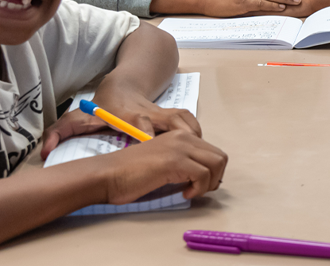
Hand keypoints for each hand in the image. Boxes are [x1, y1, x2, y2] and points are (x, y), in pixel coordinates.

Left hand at [41, 88, 201, 159]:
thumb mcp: (77, 116)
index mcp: (128, 114)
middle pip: (174, 120)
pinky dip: (199, 138)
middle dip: (183, 139)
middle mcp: (151, 112)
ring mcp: (165, 113)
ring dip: (195, 140)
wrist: (126, 82)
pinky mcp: (175, 116)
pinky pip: (193, 124)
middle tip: (188, 162)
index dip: (146, 132)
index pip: (141, 122)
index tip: (148, 144)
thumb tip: (46, 151)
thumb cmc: (104, 105)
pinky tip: (197, 155)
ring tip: (197, 162)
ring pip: (188, 121)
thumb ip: (60, 132)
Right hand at [96, 130, 227, 201]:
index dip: (211, 172)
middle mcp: (183, 137)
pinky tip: (184, 193)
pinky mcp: (174, 160)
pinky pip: (203, 176)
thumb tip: (207, 177)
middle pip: (220, 157)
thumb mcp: (164, 162)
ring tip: (191, 191)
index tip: (198, 184)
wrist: (109, 174)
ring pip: (216, 164)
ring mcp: (179, 147)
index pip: (213, 152)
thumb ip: (183, 163)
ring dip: (208, 184)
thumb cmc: (131, 173)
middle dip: (214, 177)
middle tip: (198, 190)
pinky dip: (198, 189)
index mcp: (180, 135)